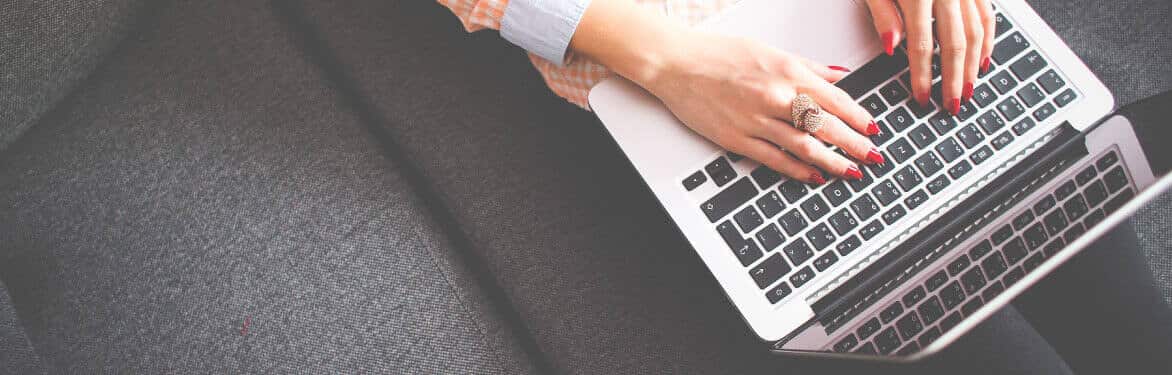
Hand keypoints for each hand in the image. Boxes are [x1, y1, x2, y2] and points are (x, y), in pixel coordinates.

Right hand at [571, 0, 883, 182]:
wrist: (677, 64)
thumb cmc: (718, 54)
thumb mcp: (770, 51)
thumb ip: (808, 66)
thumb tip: (838, 76)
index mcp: (787, 72)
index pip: (835, 100)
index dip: (859, 118)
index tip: (874, 130)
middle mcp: (776, 96)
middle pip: (826, 126)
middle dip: (855, 145)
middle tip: (874, 158)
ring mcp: (756, 120)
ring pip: (805, 146)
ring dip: (833, 162)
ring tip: (851, 173)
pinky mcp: (737, 138)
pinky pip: (775, 159)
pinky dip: (798, 170)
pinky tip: (814, 176)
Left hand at [866, 0, 995, 113]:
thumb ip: (883, 14)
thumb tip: (890, 46)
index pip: (921, 45)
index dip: (922, 75)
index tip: (922, 98)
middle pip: (954, 45)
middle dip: (954, 80)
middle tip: (952, 105)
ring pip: (975, 33)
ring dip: (972, 66)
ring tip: (967, 90)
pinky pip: (987, 15)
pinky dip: (988, 40)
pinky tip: (983, 60)